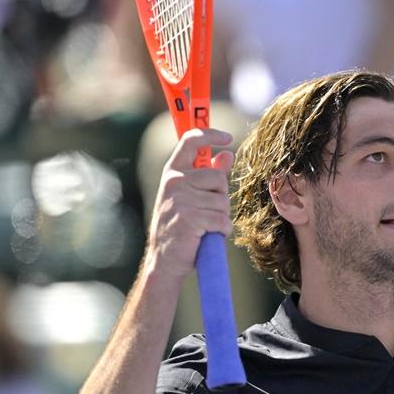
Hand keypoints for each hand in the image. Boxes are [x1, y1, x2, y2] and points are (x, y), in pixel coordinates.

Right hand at [147, 128, 233, 279]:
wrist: (165, 259)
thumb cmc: (180, 226)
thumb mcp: (191, 196)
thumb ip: (210, 173)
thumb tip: (228, 154)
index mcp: (173, 172)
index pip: (191, 140)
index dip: (211, 134)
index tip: (228, 137)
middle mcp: (174, 181)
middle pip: (218, 178)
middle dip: (221, 197)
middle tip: (206, 212)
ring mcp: (180, 199)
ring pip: (223, 202)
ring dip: (221, 218)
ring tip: (205, 226)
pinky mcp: (190, 218)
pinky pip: (222, 220)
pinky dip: (221, 231)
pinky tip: (207, 236)